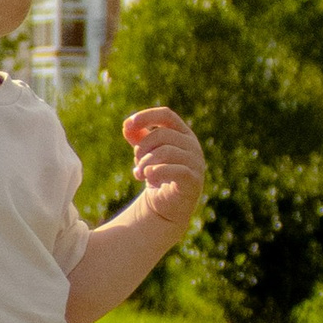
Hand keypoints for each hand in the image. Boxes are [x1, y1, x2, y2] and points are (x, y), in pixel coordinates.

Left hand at [123, 105, 206, 239]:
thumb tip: (127, 125)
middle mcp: (192, 145)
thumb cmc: (157, 176)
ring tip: (139, 174)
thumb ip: (137, 138)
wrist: (166, 207)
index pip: (166, 115)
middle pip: (162, 134)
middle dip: (142, 148)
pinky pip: (174, 170)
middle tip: (136, 164)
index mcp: (182, 133)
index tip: (128, 124)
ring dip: (145, 162)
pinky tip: (148, 177)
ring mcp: (196, 162)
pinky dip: (156, 172)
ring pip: (166, 151)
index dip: (146, 116)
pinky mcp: (194, 180)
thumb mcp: (145, 154)